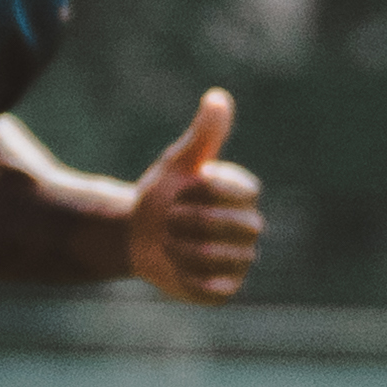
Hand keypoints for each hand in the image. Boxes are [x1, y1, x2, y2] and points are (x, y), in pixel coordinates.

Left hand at [119, 89, 264, 302]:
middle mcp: (250, 229)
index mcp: (245, 196)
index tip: (183, 187)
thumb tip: (218, 97)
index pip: (243, 192)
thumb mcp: (179, 162)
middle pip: (236, 228)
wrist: (136, 235)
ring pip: (222, 259)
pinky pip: (213, 288)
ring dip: (185, 249)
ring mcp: (240, 261)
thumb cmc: (162, 194)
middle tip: (168, 218)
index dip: (207, 191)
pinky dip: (188, 277)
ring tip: (167, 241)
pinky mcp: (224, 290)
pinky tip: (174, 265)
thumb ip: (204, 134)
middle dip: (194, 221)